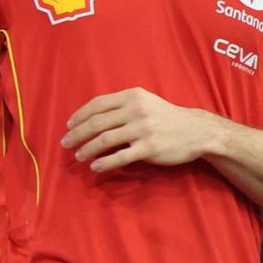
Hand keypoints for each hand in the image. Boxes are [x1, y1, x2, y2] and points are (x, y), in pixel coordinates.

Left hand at [61, 87, 217, 172]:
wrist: (198, 131)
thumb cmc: (166, 117)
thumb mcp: (145, 103)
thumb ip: (121, 107)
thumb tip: (90, 120)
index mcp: (132, 96)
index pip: (97, 104)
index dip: (79, 116)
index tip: (68, 126)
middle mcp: (136, 110)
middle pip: (97, 123)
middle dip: (77, 134)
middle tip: (65, 143)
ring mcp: (143, 129)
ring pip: (105, 140)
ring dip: (87, 149)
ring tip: (78, 156)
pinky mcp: (150, 148)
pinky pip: (121, 156)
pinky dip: (104, 162)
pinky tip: (95, 166)